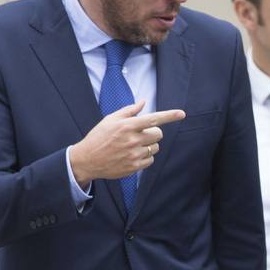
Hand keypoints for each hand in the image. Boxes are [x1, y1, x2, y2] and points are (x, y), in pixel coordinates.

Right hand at [69, 103, 185, 185]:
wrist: (87, 159)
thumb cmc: (99, 136)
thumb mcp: (110, 119)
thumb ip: (129, 111)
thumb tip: (143, 102)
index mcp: (127, 125)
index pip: (154, 118)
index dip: (170, 116)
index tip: (182, 113)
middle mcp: (133, 140)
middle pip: (158, 134)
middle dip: (152, 133)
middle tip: (140, 134)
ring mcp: (134, 154)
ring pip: (155, 148)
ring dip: (148, 145)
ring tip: (133, 146)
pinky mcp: (134, 167)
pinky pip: (150, 160)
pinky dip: (145, 157)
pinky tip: (132, 155)